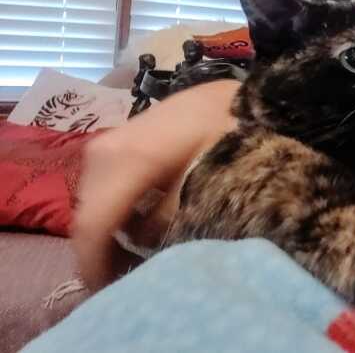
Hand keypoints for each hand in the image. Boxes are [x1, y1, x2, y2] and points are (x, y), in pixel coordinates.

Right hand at [72, 79, 240, 289]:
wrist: (236, 95)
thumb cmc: (228, 134)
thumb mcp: (205, 182)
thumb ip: (169, 220)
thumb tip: (144, 243)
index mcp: (126, 161)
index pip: (93, 224)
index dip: (95, 264)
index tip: (108, 289)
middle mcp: (105, 150)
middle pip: (89, 214)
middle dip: (103, 248)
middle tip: (127, 272)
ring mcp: (108, 141)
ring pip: (94, 198)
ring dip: (110, 226)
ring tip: (135, 250)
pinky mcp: (117, 138)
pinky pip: (105, 182)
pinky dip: (117, 205)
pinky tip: (141, 219)